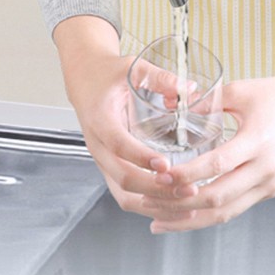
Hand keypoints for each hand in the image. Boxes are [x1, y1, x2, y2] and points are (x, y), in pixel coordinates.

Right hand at [53, 16, 195, 222]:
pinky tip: (173, 207)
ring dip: (154, 202)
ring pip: (123, 194)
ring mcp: (103, 161)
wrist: (85, 80)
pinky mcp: (110, 169)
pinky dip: (148, 205)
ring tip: (186, 201)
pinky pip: (125, 195)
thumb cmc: (107, 75)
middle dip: (155, 187)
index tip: (164, 164)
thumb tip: (190, 88)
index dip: (140, 156)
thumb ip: (161, 78)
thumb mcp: (133, 68)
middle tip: (186, 187)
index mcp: (100, 118)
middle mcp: (98, 145)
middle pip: (122, 177)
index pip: (118, 144)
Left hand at [141, 71, 274, 231]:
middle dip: (179, 203)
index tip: (160, 176)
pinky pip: (236, 208)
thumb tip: (171, 109)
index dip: (186, 174)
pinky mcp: (271, 189)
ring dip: (190, 219)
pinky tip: (186, 215)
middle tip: (149, 201)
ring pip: (226, 212)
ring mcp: (271, 183)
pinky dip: (209, 214)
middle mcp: (266, 168)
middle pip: (218, 197)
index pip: (216, 165)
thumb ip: (204, 103)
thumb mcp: (238, 91)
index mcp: (258, 141)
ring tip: (159, 222)